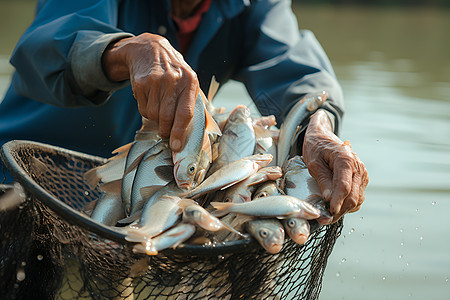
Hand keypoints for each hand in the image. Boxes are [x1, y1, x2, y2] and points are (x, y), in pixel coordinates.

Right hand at [102, 33, 198, 151]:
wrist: (150, 49)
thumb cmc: (175, 72)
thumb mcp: (189, 81)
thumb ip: (194, 103)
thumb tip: (198, 132)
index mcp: (190, 81)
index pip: (185, 113)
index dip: (179, 132)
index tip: (176, 146)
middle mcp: (173, 81)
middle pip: (167, 118)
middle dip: (166, 131)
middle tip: (166, 133)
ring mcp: (155, 81)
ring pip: (153, 116)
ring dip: (156, 119)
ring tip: (159, 107)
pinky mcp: (140, 83)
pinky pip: (142, 109)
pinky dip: (146, 110)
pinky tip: (151, 99)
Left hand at [302, 110, 367, 223]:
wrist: (323, 137)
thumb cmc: (316, 148)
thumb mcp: (313, 162)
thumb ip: (322, 180)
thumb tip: (328, 198)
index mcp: (346, 159)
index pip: (344, 186)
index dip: (337, 201)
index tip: (329, 212)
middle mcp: (358, 167)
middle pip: (353, 196)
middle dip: (339, 210)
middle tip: (324, 219)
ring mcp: (362, 174)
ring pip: (357, 199)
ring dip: (344, 210)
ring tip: (328, 215)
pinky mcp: (361, 179)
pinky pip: (358, 196)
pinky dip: (348, 205)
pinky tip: (336, 207)